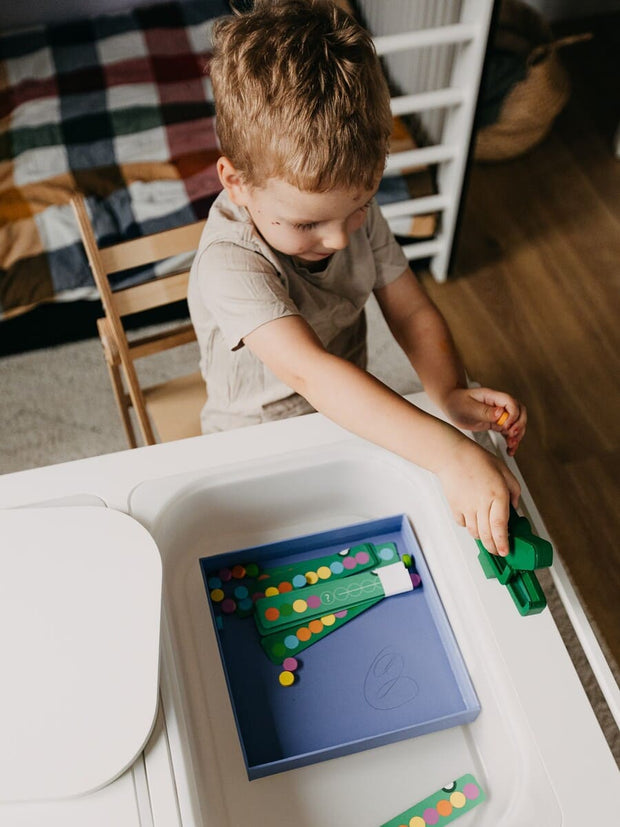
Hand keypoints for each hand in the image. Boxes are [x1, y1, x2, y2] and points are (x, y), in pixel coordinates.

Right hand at [436, 438, 520, 555]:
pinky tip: (474, 520)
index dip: (503, 543)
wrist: (452, 456)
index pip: (500, 526)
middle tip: (498, 550)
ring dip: (482, 538)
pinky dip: (469, 526)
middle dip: (493, 547)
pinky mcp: (455, 507)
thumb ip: (514, 490)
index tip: (506, 551)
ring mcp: (467, 507)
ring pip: (475, 533)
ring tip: (487, 535)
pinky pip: (463, 524)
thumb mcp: (504, 471)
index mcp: (497, 494)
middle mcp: (482, 503)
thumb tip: (514, 508)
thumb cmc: (477, 460)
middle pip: (487, 535)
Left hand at [441, 386, 526, 456]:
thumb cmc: (457, 402)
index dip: (512, 415)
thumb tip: (500, 413)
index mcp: (493, 396)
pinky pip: (508, 432)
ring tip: (511, 445)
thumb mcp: (468, 407)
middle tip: (512, 436)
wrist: (451, 404)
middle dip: (519, 425)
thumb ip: (485, 411)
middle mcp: (498, 405)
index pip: (511, 403)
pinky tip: (510, 450)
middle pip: (520, 412)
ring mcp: (499, 414)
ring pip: (517, 423)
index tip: (506, 426)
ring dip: (517, 435)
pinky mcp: (496, 423)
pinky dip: (511, 440)